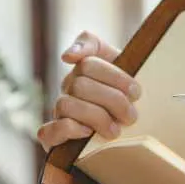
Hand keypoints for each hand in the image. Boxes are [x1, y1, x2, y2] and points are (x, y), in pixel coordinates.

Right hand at [36, 32, 139, 149]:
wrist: (127, 135)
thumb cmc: (128, 99)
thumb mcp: (126, 68)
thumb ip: (97, 47)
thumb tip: (67, 55)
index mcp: (85, 69)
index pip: (90, 63)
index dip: (115, 77)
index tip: (136, 91)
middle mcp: (69, 87)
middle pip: (81, 85)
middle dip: (112, 101)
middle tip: (131, 116)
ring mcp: (59, 111)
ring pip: (66, 105)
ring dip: (96, 118)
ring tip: (115, 130)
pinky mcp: (51, 137)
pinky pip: (49, 130)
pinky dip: (70, 130)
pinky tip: (88, 133)